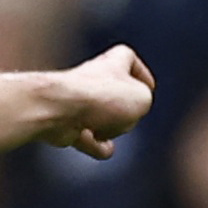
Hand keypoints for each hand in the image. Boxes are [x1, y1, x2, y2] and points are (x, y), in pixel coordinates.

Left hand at [31, 47, 153, 158]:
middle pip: (118, 97)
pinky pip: (87, 138)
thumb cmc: (102, 97)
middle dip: (126, 112)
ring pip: (102, 119)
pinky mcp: (65, 122)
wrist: (59, 108)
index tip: (148, 88)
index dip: (140, 73)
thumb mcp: (142, 98)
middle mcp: (92, 79)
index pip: (127, 59)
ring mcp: (77, 101)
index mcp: (112, 63)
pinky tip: (100, 148)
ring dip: (109, 130)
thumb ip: (142, 105)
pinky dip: (94, 145)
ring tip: (104, 131)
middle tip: (125, 115)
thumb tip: (125, 120)